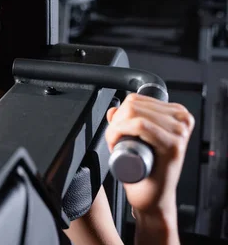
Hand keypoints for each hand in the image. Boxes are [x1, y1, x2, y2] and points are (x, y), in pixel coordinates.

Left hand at [105, 93, 194, 216]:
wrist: (152, 197)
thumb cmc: (145, 170)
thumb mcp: (136, 139)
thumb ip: (126, 122)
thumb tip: (114, 109)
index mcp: (176, 114)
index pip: (136, 99)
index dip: (118, 114)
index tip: (115, 131)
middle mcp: (182, 120)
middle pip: (133, 105)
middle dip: (115, 122)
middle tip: (115, 140)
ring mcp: (180, 132)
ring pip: (134, 114)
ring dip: (116, 128)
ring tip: (117, 144)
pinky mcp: (173, 145)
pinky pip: (140, 125)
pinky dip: (121, 131)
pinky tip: (118, 145)